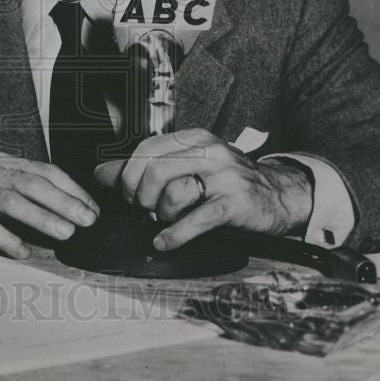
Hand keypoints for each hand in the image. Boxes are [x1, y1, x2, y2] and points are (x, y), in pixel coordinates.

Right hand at [0, 152, 99, 258]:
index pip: (41, 169)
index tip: (91, 206)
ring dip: (40, 216)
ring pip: (9, 199)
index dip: (69, 187)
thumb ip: (13, 185)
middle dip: (63, 201)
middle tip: (88, 220)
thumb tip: (54, 206)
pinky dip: (2, 237)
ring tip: (65, 233)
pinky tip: (20, 251)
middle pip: (30, 182)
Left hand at [94, 128, 311, 250]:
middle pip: (154, 171)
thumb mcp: (188, 166)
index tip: (129, 194)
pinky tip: (165, 242)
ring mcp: (224, 177)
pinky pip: (194, 221)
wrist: (278, 195)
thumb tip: (101, 174)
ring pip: (172, 194)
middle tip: (144, 210)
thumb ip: (144, 169)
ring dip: (161, 215)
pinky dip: (173, 236)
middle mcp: (210, 152)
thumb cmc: (226, 182)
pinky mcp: (234, 204)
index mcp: (195, 138)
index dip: (129, 175)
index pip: (146, 149)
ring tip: (166, 220)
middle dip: (141, 197)